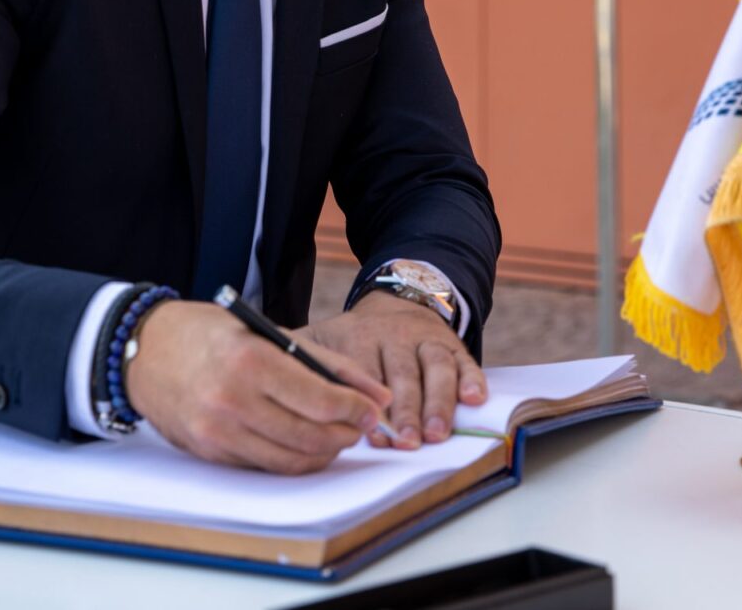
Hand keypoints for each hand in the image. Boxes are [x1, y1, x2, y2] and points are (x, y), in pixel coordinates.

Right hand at [122, 300, 392, 473]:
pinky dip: (291, 458)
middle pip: (310, 436)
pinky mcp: (209, 452)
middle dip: (345, 434)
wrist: (143, 350)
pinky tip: (301, 442)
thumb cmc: (207, 332)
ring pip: (290, 460)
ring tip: (334, 435)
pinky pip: (264, 466)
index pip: (319, 400)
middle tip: (357, 424)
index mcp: (249, 361)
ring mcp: (217, 432)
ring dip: (323, 452)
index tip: (371, 409)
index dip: (355, 409)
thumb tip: (374, 395)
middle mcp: (231, 401)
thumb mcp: (266, 331)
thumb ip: (324, 363)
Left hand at [297, 290, 485, 447]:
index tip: (369, 434)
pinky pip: (465, 361)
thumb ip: (299, 359)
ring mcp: (425, 339)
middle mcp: (393, 336)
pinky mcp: (452, 344)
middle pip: (401, 374)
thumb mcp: (322, 337)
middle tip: (405, 442)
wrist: (397, 299)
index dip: (367, 403)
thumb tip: (268, 386)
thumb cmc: (353, 336)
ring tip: (436, 433)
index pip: (363, 370)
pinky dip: (471, 379)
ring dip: (437, 403)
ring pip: (434, 369)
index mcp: (357, 337)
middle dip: (405, 410)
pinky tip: (474, 399)